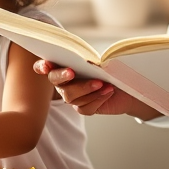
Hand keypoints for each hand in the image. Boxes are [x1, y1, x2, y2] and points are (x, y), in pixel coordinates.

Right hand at [34, 60, 155, 118]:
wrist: (127, 88)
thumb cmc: (111, 69)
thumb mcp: (102, 61)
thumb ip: (90, 60)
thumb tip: (87, 61)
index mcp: (64, 66)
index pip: (45, 66)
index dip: (42, 66)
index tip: (46, 65)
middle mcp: (64, 83)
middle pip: (55, 81)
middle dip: (62, 76)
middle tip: (72, 72)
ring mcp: (73, 96)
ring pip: (70, 96)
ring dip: (87, 89)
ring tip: (104, 83)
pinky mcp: (83, 108)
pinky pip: (84, 107)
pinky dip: (98, 98)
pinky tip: (108, 91)